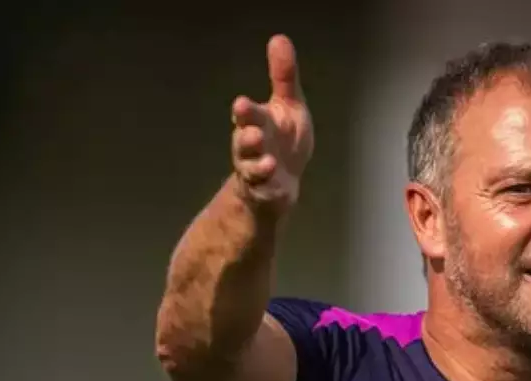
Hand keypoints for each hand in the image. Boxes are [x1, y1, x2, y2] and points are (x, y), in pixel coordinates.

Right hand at [231, 34, 313, 213]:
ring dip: (258, 165)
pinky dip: (268, 186)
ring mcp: (255, 170)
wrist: (281, 181)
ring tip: (269, 162)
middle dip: (246, 137)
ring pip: (250, 167)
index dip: (245, 111)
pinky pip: (262, 190)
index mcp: (257, 122)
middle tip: (253, 133)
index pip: (248, 114)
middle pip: (243, 140)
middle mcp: (250, 146)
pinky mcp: (263, 191)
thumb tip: (280, 39)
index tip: (242, 104)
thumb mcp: (288, 106)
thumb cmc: (283, 139)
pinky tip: (276, 183)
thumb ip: (283, 77)